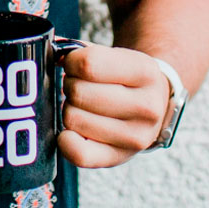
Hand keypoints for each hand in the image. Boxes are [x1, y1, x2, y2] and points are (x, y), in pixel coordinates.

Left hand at [57, 44, 168, 167]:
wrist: (154, 105)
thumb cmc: (125, 76)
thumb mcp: (114, 55)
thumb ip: (81, 51)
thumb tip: (54, 54)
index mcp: (144, 72)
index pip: (89, 64)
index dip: (71, 61)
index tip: (74, 64)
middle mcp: (146, 107)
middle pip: (78, 93)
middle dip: (70, 85)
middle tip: (80, 86)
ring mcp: (135, 137)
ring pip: (73, 118)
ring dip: (69, 108)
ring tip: (83, 105)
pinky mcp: (119, 158)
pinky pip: (79, 154)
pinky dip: (66, 139)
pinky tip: (73, 128)